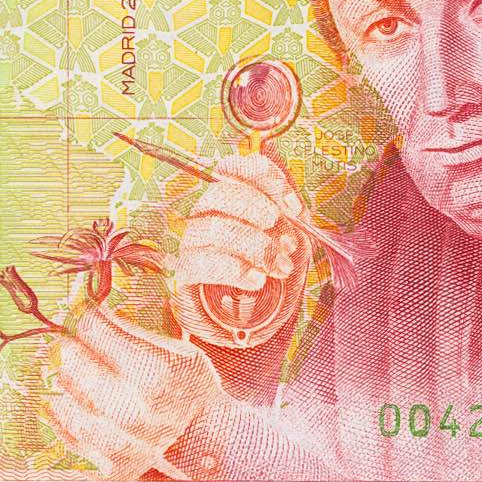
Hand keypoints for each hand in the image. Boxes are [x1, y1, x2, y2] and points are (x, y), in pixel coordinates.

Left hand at [49, 307, 222, 480]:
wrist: (210, 444)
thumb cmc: (191, 392)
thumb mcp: (178, 351)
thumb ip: (131, 330)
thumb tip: (86, 306)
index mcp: (151, 374)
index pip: (88, 326)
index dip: (87, 319)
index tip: (90, 321)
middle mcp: (128, 410)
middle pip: (65, 358)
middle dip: (71, 349)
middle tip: (81, 350)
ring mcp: (114, 444)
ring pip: (58, 397)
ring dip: (67, 386)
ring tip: (87, 384)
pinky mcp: (104, 466)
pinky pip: (63, 431)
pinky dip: (69, 417)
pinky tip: (85, 409)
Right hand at [168, 149, 319, 353]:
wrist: (244, 315)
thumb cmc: (265, 272)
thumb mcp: (285, 242)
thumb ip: (289, 221)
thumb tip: (295, 211)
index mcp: (226, 196)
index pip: (233, 167)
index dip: (266, 179)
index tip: (294, 207)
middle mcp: (205, 213)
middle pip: (222, 193)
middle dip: (261, 212)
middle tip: (288, 242)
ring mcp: (192, 240)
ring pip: (215, 228)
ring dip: (257, 247)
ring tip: (281, 268)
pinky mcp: (186, 271)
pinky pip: (205, 263)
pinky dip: (237, 271)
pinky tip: (258, 281)